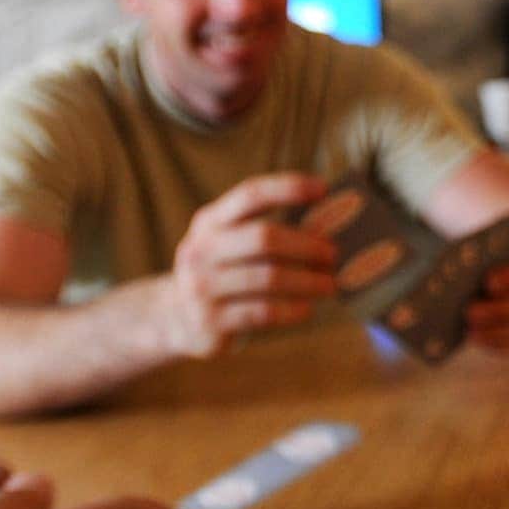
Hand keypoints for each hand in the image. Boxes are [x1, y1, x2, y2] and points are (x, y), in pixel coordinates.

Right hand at [159, 173, 337, 357]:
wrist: (174, 319)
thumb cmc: (220, 274)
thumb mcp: (227, 245)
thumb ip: (264, 233)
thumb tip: (327, 228)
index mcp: (209, 222)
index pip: (250, 194)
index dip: (287, 187)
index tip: (323, 189)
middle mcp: (201, 250)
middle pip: (264, 238)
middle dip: (306, 244)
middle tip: (334, 254)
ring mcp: (202, 287)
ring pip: (268, 277)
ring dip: (308, 281)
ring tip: (330, 284)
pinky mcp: (212, 321)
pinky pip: (263, 312)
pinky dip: (292, 310)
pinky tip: (308, 309)